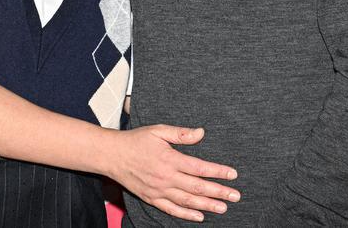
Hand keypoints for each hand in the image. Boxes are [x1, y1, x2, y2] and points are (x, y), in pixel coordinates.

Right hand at [107, 125, 239, 222]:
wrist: (112, 155)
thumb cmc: (136, 140)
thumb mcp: (158, 130)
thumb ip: (181, 133)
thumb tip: (201, 133)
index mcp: (170, 159)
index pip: (200, 168)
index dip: (218, 172)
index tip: (233, 174)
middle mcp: (166, 177)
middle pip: (198, 188)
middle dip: (219, 192)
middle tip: (236, 196)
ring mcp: (159, 190)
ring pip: (188, 201)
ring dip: (207, 206)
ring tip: (223, 208)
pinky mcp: (151, 198)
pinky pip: (172, 209)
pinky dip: (186, 215)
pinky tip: (199, 216)